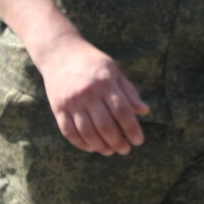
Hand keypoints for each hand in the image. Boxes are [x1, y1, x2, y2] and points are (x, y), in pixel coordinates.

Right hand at [35, 35, 148, 155]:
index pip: (122, 111)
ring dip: (101, 146)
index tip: (138, 141)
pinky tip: (91, 148)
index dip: (132, 129)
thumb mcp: (113, 70)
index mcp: (105, 82)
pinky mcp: (58, 108)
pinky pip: (69, 132)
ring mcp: (71, 102)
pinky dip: (81, 144)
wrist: (59, 52)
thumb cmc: (91, 62)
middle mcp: (88, 93)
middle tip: (125, 150)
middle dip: (118, 142)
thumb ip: (129, 91)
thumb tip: (145, 111)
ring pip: (87, 132)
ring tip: (110, 151)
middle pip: (105, 126)